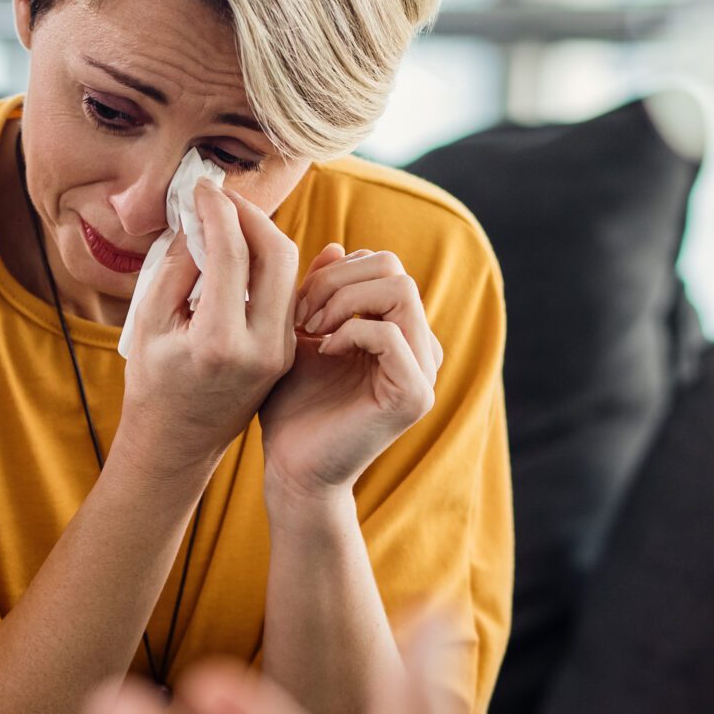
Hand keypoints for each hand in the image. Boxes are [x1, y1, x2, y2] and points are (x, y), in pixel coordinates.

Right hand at [115, 182, 300, 477]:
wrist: (177, 445)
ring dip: (260, 236)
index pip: (232, 253)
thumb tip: (197, 218)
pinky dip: (264, 264)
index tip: (200, 188)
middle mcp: (261, 347)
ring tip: (226, 220)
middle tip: (220, 198)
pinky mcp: (287, 352)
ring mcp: (280, 352)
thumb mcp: (148, 324)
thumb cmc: (153, 385)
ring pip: (288, 271)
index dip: (217, 211)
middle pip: (277, 254)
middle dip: (250, 215)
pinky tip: (237, 252)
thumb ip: (176, 267)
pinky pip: (285, 293)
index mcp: (218, 342)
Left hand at [259, 246, 440, 498]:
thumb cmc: (292, 405)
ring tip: (312, 330)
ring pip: (400, 292)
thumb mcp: (301, 335)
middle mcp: (419, 347)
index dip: (334, 272)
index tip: (296, 305)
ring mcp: (422, 372)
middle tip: (301, 314)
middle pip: (394, 269)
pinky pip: (391, 334)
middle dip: (337, 281)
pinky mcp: (414, 396)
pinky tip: (323, 351)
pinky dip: (350, 331)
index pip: (382, 264)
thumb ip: (320, 292)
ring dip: (344, 301)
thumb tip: (336, 245)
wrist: (291, 467)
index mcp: (400, 330)